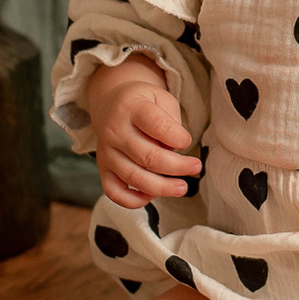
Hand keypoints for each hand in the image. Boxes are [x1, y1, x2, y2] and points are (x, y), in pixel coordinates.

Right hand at [83, 56, 201, 208]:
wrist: (111, 103)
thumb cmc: (144, 104)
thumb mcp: (162, 99)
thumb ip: (171, 122)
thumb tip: (175, 152)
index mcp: (132, 108)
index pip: (158, 126)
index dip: (179, 138)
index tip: (188, 141)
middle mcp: (115, 131)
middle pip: (148, 157)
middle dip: (177, 167)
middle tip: (195, 167)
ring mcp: (106, 152)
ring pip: (133, 177)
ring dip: (162, 187)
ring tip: (182, 187)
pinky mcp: (103, 168)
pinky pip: (114, 192)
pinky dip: (133, 200)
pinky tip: (152, 195)